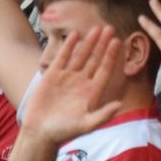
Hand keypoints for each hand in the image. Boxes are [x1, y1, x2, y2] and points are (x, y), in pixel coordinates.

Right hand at [16, 27, 122, 148]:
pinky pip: (63, 57)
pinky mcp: (53, 75)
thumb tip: (120, 104)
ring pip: (81, 56)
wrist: (41, 132)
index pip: (105, 70)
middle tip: (110, 28)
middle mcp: (82, 82)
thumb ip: (103, 115)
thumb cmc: (65, 131)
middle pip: (95, 59)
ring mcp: (68, 77)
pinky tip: (75, 35)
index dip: (110, 56)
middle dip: (103, 44)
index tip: (117, 42)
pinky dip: (69, 46)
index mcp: (92, 92)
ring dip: (89, 42)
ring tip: (97, 28)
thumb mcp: (86, 125)